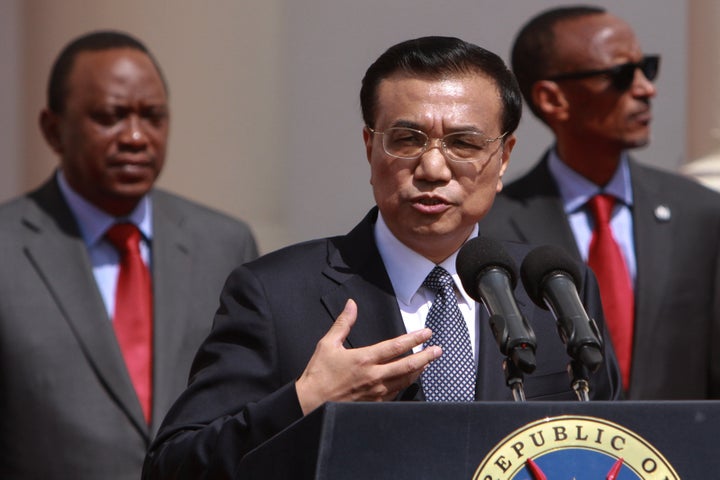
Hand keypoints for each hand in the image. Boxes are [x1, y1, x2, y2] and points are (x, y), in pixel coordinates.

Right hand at [295, 299, 440, 414]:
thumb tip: (351, 305)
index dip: (414, 339)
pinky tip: (410, 379)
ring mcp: (375, 392)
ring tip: (427, 362)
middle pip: (407, 365)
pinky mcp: (373, 403)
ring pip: (404, 380)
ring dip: (418, 370)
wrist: (310, 403)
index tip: (426, 333)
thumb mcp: (328, 344)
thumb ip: (343, 323)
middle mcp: (373, 376)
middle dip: (425, 356)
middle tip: (437, 350)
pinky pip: (395, 393)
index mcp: (364, 359)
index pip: (395, 346)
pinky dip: (406, 384)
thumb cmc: (318, 374)